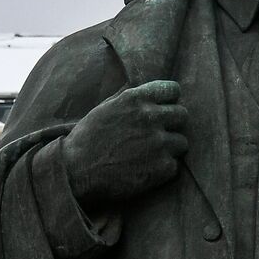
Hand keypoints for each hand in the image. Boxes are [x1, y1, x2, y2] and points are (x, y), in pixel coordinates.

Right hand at [61, 79, 188, 205]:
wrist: (76, 171)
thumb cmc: (87, 139)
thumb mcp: (105, 108)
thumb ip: (128, 96)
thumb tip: (142, 86)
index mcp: (136, 99)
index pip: (172, 90)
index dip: (169, 100)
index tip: (164, 110)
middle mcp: (150, 117)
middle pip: (182, 115)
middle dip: (172, 124)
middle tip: (158, 135)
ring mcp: (159, 143)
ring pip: (182, 142)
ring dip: (170, 149)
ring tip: (151, 155)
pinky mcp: (162, 167)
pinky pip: (175, 166)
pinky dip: (164, 169)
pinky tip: (146, 170)